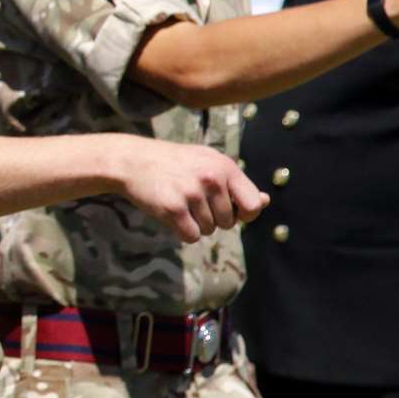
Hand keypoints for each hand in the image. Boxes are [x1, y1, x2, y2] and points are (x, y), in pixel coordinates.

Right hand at [111, 138, 268, 242]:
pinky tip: (172, 214)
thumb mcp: (208, 163)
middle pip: (229, 222)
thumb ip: (235, 183)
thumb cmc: (176, 164)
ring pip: (209, 230)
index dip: (244, 214)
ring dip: (196, 224)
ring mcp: (192, 193)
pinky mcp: (173, 208)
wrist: (134, 160)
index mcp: (225, 167)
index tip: (230, 210)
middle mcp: (212, 179)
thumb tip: (264, 202)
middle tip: (193, 199)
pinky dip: (182, 231)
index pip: (253, 205)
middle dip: (214, 219)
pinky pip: (191, 236)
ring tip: (180, 202)